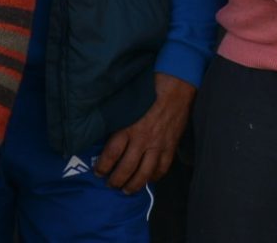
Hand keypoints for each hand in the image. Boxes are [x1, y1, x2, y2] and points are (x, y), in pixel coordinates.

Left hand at [94, 73, 195, 192]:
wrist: (177, 86)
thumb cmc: (150, 90)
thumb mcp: (129, 103)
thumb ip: (119, 120)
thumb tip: (105, 132)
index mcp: (129, 127)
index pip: (111, 154)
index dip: (102, 167)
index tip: (98, 172)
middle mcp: (143, 139)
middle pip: (126, 169)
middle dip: (115, 181)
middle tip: (110, 184)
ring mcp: (158, 144)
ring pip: (144, 174)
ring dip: (134, 185)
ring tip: (127, 189)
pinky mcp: (171, 146)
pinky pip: (162, 168)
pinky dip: (155, 176)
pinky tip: (149, 178)